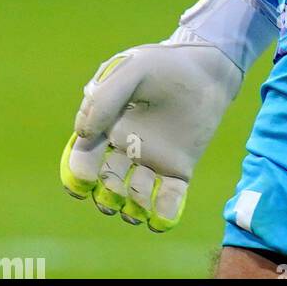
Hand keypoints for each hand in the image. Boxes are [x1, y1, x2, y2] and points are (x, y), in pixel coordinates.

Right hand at [60, 0, 276, 230]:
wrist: (208, 68)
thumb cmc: (166, 65)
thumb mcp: (134, 69)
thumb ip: (107, 96)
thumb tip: (82, 132)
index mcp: (107, 127)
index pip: (83, 157)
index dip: (78, 173)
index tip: (84, 181)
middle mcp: (125, 149)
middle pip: (106, 183)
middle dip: (106, 195)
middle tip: (113, 195)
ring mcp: (152, 161)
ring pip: (134, 195)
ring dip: (131, 207)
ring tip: (135, 210)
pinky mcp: (178, 168)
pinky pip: (168, 198)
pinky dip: (163, 213)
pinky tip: (161, 220)